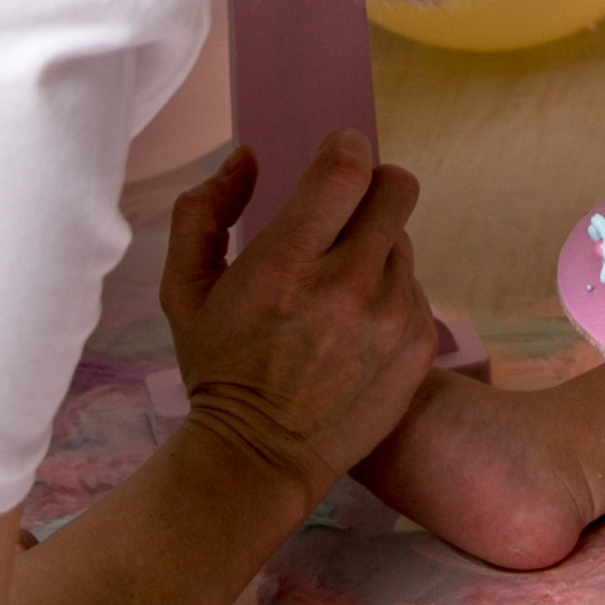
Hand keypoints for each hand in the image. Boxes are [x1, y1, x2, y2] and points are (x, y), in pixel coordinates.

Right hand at [161, 136, 437, 514]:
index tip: (336, 153)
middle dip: (371, 187)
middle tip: (346, 211)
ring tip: (338, 288)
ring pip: (403, 240)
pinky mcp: (420, 346)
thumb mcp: (185, 290)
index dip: (346, 147)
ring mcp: (392, 318)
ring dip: (375, 247)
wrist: (259, 457)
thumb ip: (204, 212)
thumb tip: (247, 158)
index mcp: (288, 264)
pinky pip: (415, 288)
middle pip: (396, 189)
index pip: (347, 169)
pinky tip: (355, 326)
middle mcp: (349, 286)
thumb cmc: (218, 367)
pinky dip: (389, 293)